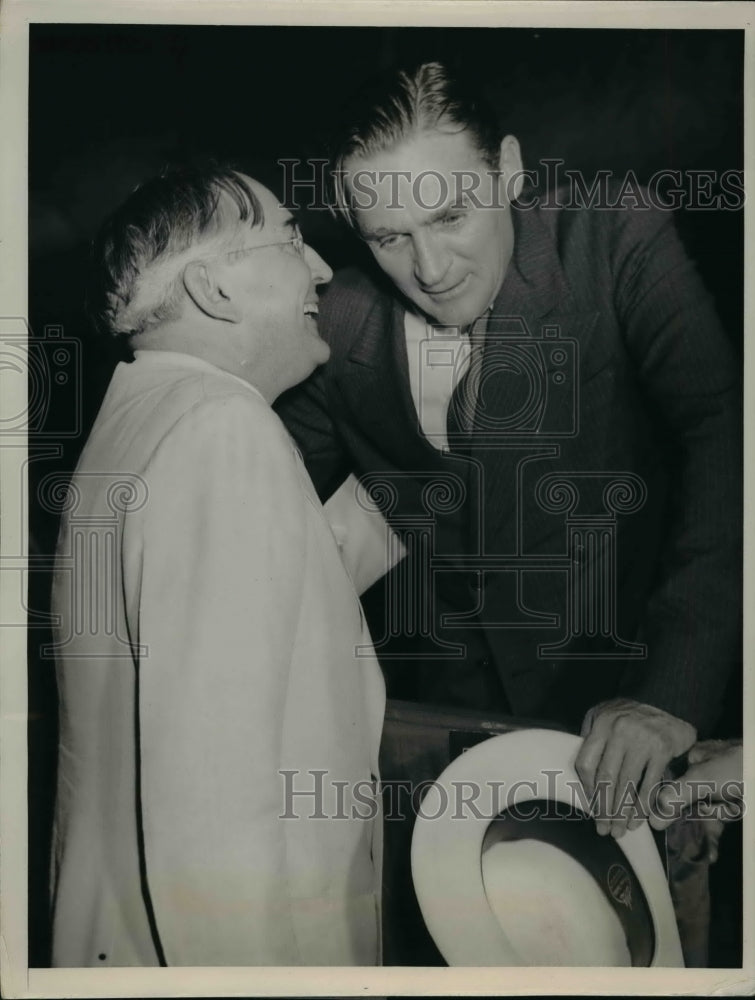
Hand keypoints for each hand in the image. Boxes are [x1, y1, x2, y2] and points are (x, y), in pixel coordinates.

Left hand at [576, 698, 695, 838]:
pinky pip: (650, 784)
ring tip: (620, 830)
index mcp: (601, 724)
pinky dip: (643, 806)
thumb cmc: (627, 716)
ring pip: (627, 784)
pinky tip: (638, 820)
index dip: (587, 789)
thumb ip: (592, 742)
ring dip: (623, 812)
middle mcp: (620, 731)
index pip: (586, 763)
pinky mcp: (662, 750)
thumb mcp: (602, 717)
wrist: (665, 701)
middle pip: (607, 778)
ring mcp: (643, 740)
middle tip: (604, 830)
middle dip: (604, 809)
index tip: (591, 808)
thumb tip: (585, 781)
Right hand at [649, 739, 743, 852]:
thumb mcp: (704, 779)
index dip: (660, 802)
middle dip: (683, 823)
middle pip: (684, 800)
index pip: (669, 779)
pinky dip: (713, 838)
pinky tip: (710, 853)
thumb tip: (652, 819)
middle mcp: (706, 772)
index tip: (652, 823)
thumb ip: (677, 795)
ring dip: (700, 835)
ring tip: (700, 853)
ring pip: (701, 814)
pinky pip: (718, 823)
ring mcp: (722, 790)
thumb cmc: (740, 768)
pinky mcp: (735, 806)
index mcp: (695, 757)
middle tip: (677, 844)